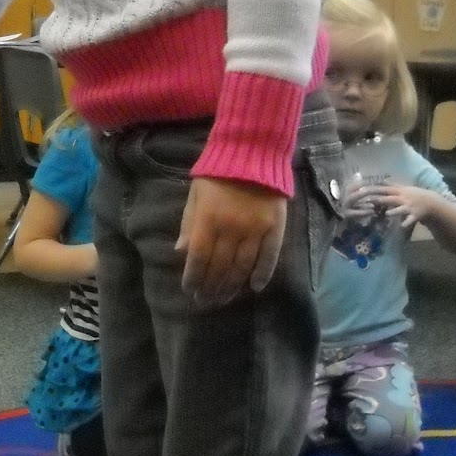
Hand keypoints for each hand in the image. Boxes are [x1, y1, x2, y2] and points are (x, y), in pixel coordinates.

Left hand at [177, 176, 286, 306]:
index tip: (189, 291)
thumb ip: (189, 224)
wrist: (251, 153)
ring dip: (232, 286)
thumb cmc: (216, 175)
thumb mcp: (195, 195)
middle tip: (205, 301)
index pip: (199, 257)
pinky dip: (262, 274)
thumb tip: (181, 252)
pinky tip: (254, 288)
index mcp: (208, 219)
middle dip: (211, 287)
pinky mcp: (275, 227)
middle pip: (220, 267)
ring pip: (243, 266)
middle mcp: (232, 228)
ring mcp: (255, 229)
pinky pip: (270, 256)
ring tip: (224, 298)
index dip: (193, 277)